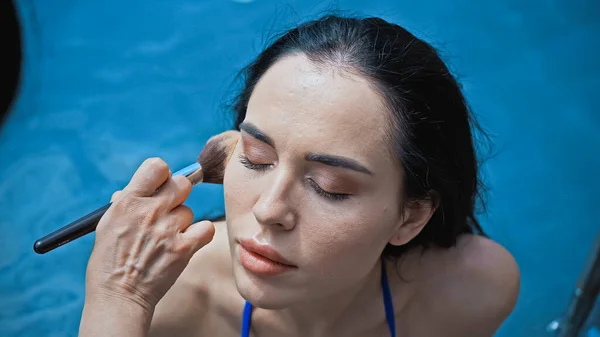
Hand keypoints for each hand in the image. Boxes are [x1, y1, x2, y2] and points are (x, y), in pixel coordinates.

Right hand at [84, 158, 214, 311]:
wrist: (118, 297)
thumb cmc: (109, 262)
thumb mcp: (107, 226)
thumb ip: (125, 203)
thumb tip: (135, 189)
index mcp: (127, 202)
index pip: (157, 167)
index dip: (162, 175)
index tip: (160, 185)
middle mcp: (149, 211)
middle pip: (181, 184)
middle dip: (176, 194)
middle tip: (168, 210)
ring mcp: (168, 230)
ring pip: (189, 211)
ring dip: (182, 222)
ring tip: (166, 238)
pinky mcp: (184, 248)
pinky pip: (206, 228)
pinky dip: (199, 234)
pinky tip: (186, 242)